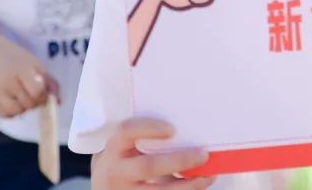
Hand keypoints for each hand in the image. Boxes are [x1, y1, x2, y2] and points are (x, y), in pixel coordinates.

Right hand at [0, 38, 57, 118]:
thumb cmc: (18, 60)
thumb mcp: (36, 65)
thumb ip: (50, 83)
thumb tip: (58, 102)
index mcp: (21, 69)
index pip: (36, 92)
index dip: (43, 96)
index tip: (43, 92)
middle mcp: (6, 80)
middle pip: (27, 103)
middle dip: (34, 102)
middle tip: (32, 92)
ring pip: (16, 112)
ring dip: (24, 108)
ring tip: (23, 96)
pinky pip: (4, 115)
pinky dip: (12, 112)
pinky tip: (13, 100)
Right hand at [92, 117, 213, 189]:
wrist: (104, 186)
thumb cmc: (122, 160)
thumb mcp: (125, 146)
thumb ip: (145, 139)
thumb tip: (189, 131)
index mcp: (114, 147)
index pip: (127, 131)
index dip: (149, 128)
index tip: (172, 129)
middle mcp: (117, 171)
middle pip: (148, 167)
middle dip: (178, 161)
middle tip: (203, 155)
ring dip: (187, 185)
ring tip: (208, 176)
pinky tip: (198, 186)